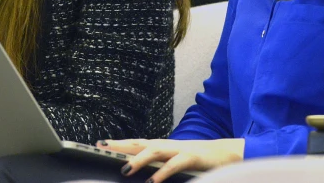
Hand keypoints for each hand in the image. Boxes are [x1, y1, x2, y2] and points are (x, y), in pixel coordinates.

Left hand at [98, 138, 244, 181]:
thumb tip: (136, 170)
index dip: (118, 143)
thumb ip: (157, 165)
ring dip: (138, 159)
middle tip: (102, 149)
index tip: (99, 144)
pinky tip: (152, 182)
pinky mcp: (191, 158)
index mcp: (161, 146)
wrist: (224, 154)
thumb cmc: (195, 160)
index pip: (135, 143)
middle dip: (120, 145)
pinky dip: (162, 173)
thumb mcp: (172, 161)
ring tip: (124, 169)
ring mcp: (178, 150)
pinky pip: (174, 165)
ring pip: (154, 151)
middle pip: (139, 143)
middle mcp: (166, 145)